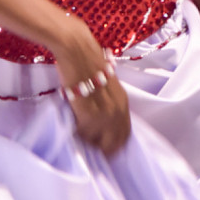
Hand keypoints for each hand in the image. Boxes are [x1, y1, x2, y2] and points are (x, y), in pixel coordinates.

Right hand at [51, 23, 129, 154]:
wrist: (78, 51)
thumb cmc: (89, 61)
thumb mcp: (108, 83)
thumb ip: (110, 99)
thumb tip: (103, 112)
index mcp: (123, 103)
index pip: (126, 134)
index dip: (116, 143)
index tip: (106, 145)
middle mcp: (117, 111)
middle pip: (114, 143)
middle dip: (104, 147)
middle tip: (93, 146)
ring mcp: (103, 115)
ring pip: (98, 141)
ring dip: (89, 140)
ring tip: (81, 133)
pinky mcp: (88, 116)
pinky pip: (84, 134)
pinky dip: (78, 133)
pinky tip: (74, 125)